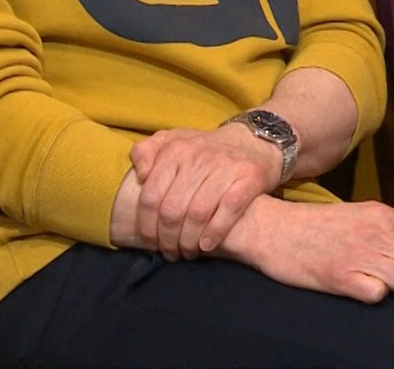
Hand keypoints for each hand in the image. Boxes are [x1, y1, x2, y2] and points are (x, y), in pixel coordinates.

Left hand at [130, 124, 282, 259]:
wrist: (254, 141)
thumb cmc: (205, 149)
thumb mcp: (172, 141)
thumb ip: (146, 152)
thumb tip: (139, 175)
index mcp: (175, 150)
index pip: (151, 196)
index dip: (146, 226)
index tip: (150, 243)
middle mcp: (198, 157)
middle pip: (173, 210)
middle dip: (167, 239)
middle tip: (170, 253)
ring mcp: (225, 168)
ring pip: (198, 214)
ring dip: (188, 241)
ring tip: (187, 253)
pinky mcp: (249, 178)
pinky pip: (228, 211)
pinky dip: (215, 233)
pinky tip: (207, 245)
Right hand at [220, 197, 393, 303]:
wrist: (273, 229)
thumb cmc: (316, 225)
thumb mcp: (359, 214)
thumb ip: (390, 228)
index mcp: (383, 214)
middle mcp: (376, 232)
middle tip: (386, 273)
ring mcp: (359, 254)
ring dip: (392, 286)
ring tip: (370, 279)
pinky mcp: (341, 277)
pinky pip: (378, 295)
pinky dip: (370, 294)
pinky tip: (355, 285)